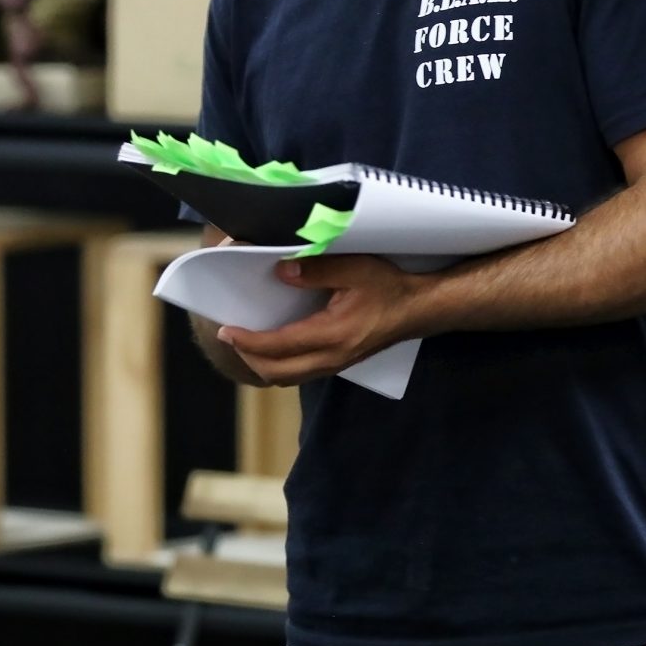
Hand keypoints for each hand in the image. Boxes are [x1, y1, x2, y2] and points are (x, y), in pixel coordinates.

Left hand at [216, 253, 424, 385]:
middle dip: (249, 357)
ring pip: (288, 377)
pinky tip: (275, 348)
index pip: (278, 346)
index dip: (248, 341)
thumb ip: (317, 269)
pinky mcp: (340, 363)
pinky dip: (280, 365)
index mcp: (332, 335)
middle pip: (277, 372)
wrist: (418, 309)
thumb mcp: (355, 269)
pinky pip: (301, 373)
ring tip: (246, 344)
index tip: (226, 330)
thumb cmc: (388, 287)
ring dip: (263, 365)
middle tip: (230, 336)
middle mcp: (331, 358)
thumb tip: (281, 272)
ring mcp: (336, 364)